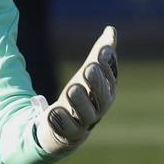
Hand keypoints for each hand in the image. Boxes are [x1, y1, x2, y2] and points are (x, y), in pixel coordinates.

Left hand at [35, 26, 118, 154]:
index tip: (101, 52)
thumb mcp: (89, 73)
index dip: (108, 65)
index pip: (111, 78)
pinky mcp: (68, 134)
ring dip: (79, 101)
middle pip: (103, 97)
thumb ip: (99, 54)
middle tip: (89, 68)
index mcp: (107, 92)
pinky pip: (66, 130)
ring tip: (72, 88)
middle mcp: (99, 108)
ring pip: (86, 115)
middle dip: (96, 82)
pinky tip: (53, 111)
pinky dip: (60, 121)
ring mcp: (84, 123)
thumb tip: (111, 29)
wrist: (66, 127)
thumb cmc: (81, 96)